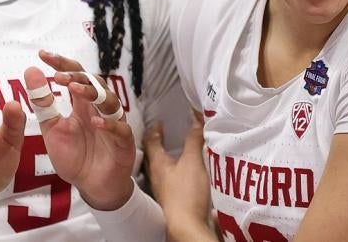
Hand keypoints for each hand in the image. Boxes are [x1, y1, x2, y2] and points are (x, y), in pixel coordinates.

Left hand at [24, 50, 134, 210]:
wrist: (91, 186)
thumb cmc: (75, 156)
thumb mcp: (52, 129)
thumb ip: (43, 103)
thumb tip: (30, 70)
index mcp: (83, 104)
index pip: (75, 75)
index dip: (61, 64)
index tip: (42, 54)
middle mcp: (99, 108)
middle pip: (94, 83)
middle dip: (77, 76)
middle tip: (57, 75)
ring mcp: (114, 123)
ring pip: (108, 100)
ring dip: (92, 93)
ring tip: (74, 89)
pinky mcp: (124, 141)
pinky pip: (119, 128)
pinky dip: (108, 124)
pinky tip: (94, 121)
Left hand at [144, 112, 216, 240]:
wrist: (186, 225)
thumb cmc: (186, 193)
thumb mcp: (192, 161)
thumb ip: (194, 140)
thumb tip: (196, 121)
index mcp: (157, 164)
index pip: (151, 142)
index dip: (155, 130)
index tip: (160, 123)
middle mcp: (156, 176)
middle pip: (153, 155)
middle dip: (157, 143)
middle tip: (164, 134)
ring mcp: (163, 189)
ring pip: (160, 168)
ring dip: (166, 157)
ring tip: (175, 151)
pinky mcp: (171, 199)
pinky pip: (169, 179)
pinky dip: (174, 171)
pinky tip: (184, 173)